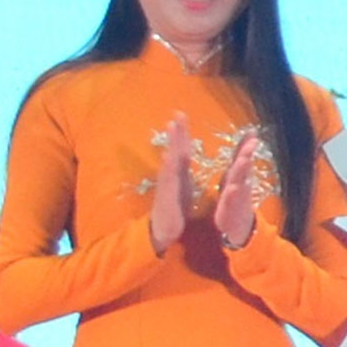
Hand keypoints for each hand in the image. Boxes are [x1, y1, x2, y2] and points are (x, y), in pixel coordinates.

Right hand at [146, 116, 192, 252]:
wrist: (163, 233)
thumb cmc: (174, 211)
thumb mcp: (182, 188)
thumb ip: (182, 172)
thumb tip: (182, 156)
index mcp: (178, 174)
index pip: (181, 150)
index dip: (182, 133)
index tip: (182, 114)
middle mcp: (171, 176)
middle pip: (175, 150)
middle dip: (177, 132)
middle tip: (178, 113)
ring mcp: (167, 185)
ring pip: (170, 160)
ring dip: (171, 143)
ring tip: (172, 127)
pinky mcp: (166, 197)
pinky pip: (168, 180)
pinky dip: (168, 167)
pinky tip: (168, 155)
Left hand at [213, 133, 261, 249]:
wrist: (240, 229)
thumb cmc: (237, 200)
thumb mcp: (239, 178)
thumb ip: (243, 158)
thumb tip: (251, 136)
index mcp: (238, 177)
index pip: (243, 158)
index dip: (247, 145)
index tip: (253, 132)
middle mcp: (240, 186)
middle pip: (243, 168)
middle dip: (247, 155)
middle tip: (251, 143)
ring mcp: (236, 199)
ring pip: (239, 183)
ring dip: (242, 172)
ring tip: (244, 160)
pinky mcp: (230, 211)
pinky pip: (230, 203)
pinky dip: (231, 196)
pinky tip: (232, 188)